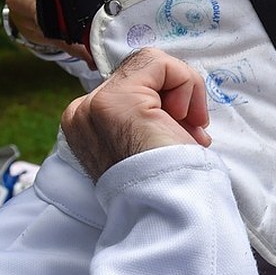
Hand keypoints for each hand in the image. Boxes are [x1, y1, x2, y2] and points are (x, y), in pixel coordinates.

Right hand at [60, 48, 210, 179]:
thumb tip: (176, 106)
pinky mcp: (117, 101)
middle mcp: (83, 112)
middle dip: (180, 98)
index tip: (186, 135)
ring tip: (187, 130)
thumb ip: (150, 116)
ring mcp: (94, 105)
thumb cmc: (171, 182)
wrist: (170, 211)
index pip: (137, 86)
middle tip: (192, 133)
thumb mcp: (154, 140)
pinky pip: (160, 63)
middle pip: (145, 74)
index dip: (171, 104)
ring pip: (153, 64)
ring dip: (185, 93)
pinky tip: (183, 120)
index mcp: (88, 123)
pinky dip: (185, 85)